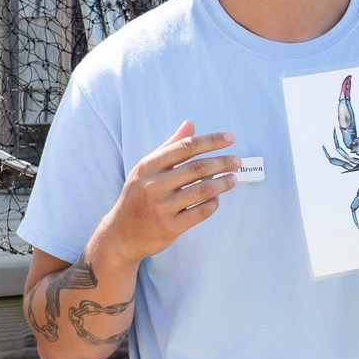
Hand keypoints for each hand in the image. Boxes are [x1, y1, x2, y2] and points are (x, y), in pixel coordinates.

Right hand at [93, 121, 239, 265]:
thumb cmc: (138, 196)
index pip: (185, 147)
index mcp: (148, 166)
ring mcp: (161, 208)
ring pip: (202, 190)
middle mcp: (153, 185)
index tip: (231, 138)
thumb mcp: (146, 169)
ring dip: (222, 183)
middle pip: (197, 168)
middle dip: (222, 162)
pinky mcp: (169, 227)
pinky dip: (213, 204)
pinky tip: (217, 198)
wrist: (120, 235)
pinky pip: (200, 212)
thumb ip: (170, 147)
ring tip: (233, 179)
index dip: (211, 141)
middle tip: (238, 161)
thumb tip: (190, 124)